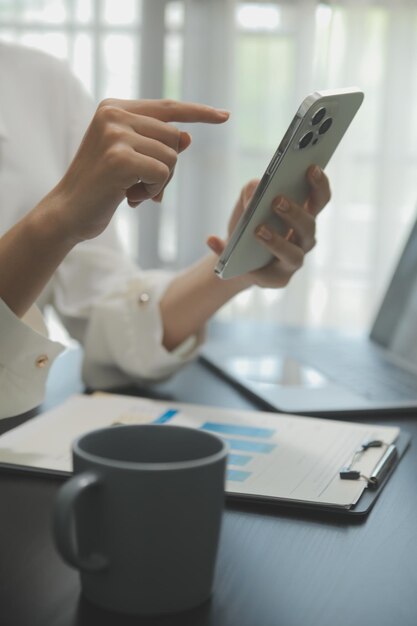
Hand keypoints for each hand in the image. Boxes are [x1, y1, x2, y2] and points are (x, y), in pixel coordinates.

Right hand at [50, 98, 228, 242]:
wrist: (68, 212)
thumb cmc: (100, 188)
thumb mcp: (131, 162)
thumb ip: (156, 146)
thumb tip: (187, 137)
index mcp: (115, 108)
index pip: (167, 107)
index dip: (199, 113)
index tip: (224, 116)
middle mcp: (114, 114)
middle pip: (174, 136)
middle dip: (169, 167)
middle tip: (144, 186)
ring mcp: (116, 134)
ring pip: (171, 156)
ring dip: (160, 183)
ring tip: (133, 192)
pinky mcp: (120, 158)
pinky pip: (163, 173)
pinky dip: (153, 191)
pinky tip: (131, 199)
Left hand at [207, 164, 330, 288]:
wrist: (236, 256)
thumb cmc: (250, 222)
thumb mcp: (248, 200)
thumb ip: (252, 190)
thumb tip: (254, 194)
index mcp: (304, 215)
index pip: (320, 199)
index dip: (319, 184)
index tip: (311, 168)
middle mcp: (304, 239)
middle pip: (309, 226)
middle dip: (294, 213)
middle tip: (277, 201)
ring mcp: (294, 261)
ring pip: (293, 254)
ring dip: (275, 241)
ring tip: (257, 230)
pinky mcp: (278, 280)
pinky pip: (261, 273)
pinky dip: (233, 255)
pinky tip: (214, 241)